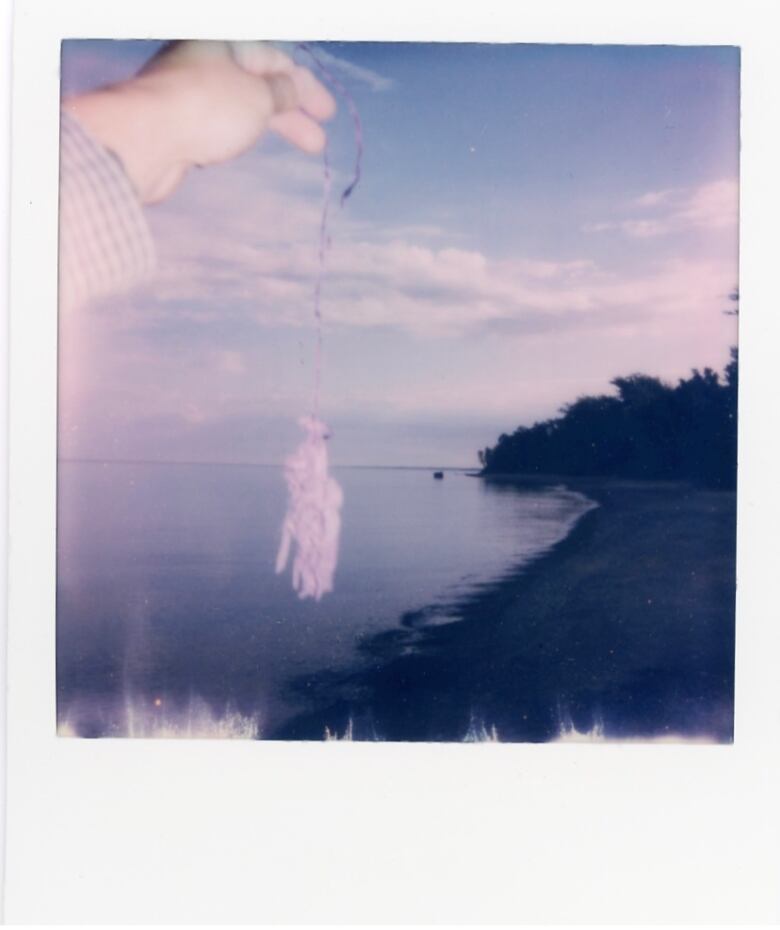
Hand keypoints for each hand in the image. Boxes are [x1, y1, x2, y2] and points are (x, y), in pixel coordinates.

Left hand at [63, 40, 335, 203]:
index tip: (326, 112)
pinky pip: (220, 124)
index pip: (274, 59)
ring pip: (241, 106)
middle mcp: (206, 62)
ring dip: (272, 125)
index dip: (304, 86)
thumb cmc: (206, 107)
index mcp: (224, 42)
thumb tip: (293, 89)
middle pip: (259, 84)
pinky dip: (242, 133)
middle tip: (317, 140)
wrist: (145, 138)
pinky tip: (252, 145)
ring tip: (293, 149)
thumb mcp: (258, 97)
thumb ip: (282, 93)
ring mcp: (191, 93)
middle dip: (292, 112)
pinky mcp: (179, 122)